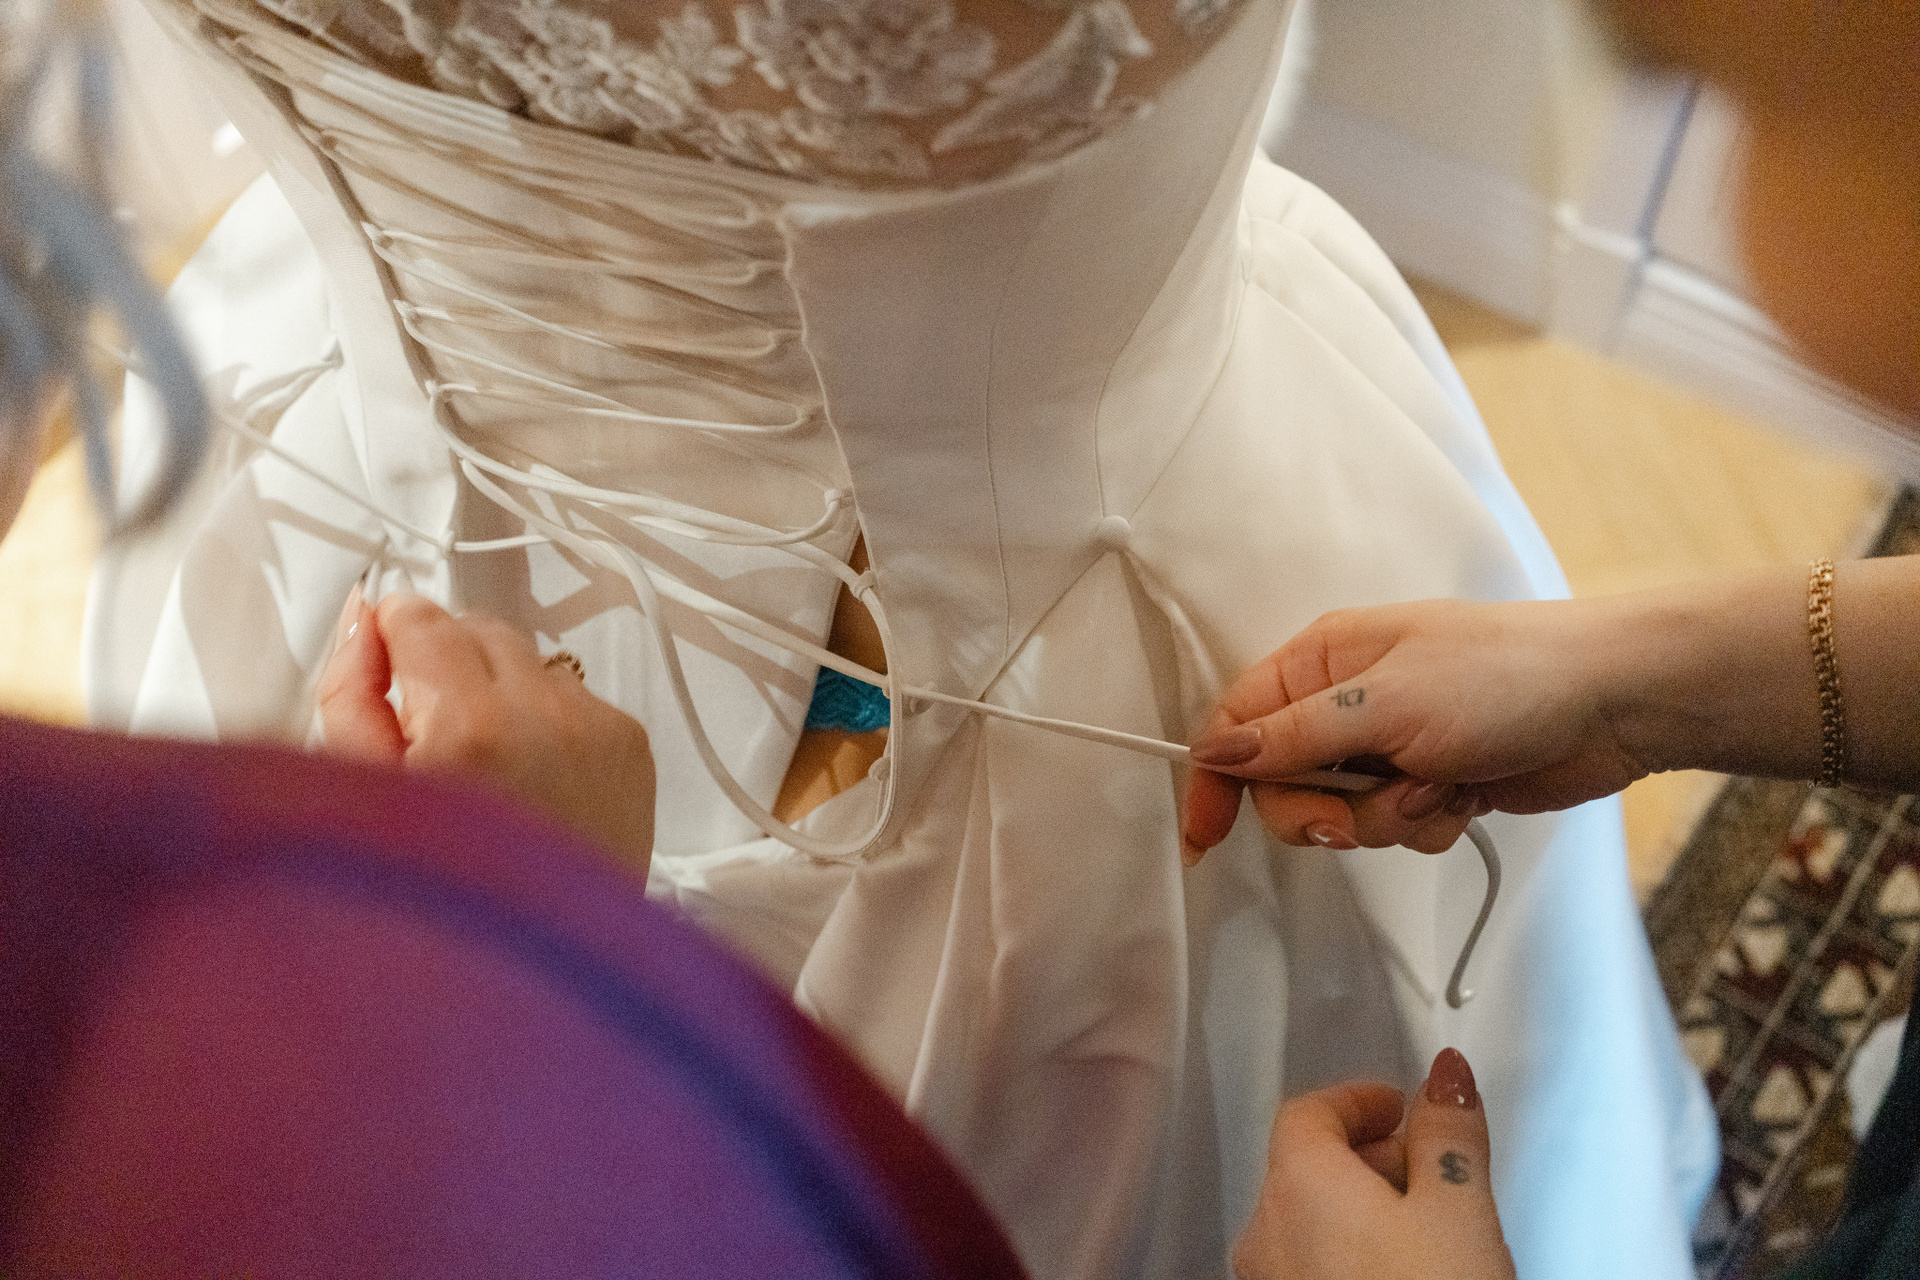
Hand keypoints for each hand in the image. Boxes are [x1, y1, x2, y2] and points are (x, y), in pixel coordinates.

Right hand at [317, 587, 654, 871]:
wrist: (534, 973)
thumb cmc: (439, 897)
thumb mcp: (361, 796)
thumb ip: (350, 693)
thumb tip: (362, 621)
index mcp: (468, 727)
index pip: (422, 619)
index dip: (390, 636)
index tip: (382, 664)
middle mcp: (545, 716)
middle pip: (479, 628)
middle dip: (444, 661)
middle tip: (425, 729)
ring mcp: (597, 728)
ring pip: (529, 661)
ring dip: (498, 690)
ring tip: (481, 765)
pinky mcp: (631, 745)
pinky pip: (574, 696)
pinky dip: (545, 720)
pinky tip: (529, 780)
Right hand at [1181, 598, 1647, 861]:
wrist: (1614, 702)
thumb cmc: (1503, 679)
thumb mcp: (1385, 705)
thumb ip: (1294, 737)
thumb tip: (1213, 754)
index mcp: (1323, 660)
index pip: (1238, 725)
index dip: (1217, 782)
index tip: (1206, 839)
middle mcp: (1347, 700)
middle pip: (1284, 782)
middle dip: (1321, 810)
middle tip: (1355, 815)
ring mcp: (1391, 744)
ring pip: (1342, 814)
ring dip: (1386, 817)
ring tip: (1439, 786)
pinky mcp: (1431, 781)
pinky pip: (1395, 827)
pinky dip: (1427, 822)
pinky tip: (1467, 794)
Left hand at [1233, 1050, 1515, 1279]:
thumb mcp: (1460, 1210)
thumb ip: (1449, 1134)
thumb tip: (1445, 1076)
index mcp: (1298, 1186)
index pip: (1307, 1111)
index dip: (1358, 1098)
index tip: (1401, 1105)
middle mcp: (1265, 1234)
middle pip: (1304, 1165)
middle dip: (1367, 1154)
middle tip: (1428, 1166)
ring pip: (1305, 1221)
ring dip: (1359, 1209)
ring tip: (1427, 1231)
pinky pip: (1310, 1269)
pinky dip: (1350, 1255)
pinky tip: (1403, 1277)